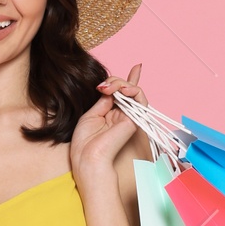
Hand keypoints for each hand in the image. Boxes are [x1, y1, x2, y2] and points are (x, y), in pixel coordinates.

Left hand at [69, 63, 144, 189]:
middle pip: (124, 89)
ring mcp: (128, 116)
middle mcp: (121, 114)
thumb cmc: (85, 142)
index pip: (119, 93)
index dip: (123, 81)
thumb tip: (112, 86)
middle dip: (114, 81)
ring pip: (132, 90)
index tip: (135, 67)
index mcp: (110, 114)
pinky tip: (121, 89)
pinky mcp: (134, 119)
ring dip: (120, 83)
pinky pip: (138, 97)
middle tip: (101, 87)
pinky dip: (132, 88)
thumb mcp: (91, 115)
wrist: (88, 158)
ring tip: (109, 87)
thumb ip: (104, 100)